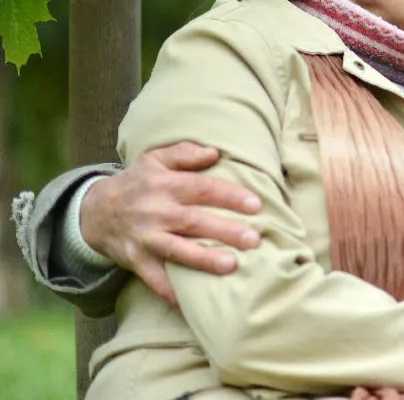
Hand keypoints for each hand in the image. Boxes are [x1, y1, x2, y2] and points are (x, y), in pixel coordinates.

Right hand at [79, 142, 262, 305]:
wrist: (94, 210)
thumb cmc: (137, 182)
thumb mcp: (155, 159)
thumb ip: (185, 153)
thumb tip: (214, 153)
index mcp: (165, 184)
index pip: (202, 188)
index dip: (229, 196)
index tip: (256, 205)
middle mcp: (155, 212)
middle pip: (193, 221)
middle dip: (225, 230)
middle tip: (254, 239)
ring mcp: (145, 238)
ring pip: (177, 250)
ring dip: (204, 259)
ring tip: (231, 265)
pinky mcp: (135, 261)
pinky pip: (154, 279)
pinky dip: (171, 292)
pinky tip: (191, 304)